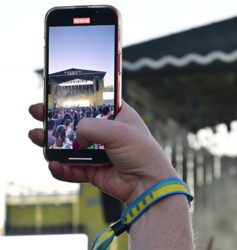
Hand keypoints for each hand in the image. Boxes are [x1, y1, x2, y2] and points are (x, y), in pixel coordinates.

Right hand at [28, 101, 177, 203]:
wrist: (147, 184)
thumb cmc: (141, 152)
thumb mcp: (117, 131)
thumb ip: (91, 127)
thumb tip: (75, 137)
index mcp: (118, 116)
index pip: (93, 102)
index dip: (75, 98)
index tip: (55, 93)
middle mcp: (107, 133)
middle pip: (76, 123)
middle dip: (55, 118)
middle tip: (37, 111)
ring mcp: (99, 152)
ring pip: (70, 146)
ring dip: (52, 142)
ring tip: (36, 136)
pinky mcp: (94, 171)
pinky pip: (72, 168)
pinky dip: (62, 168)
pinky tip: (53, 165)